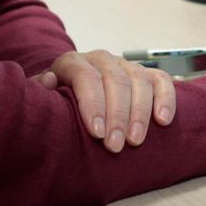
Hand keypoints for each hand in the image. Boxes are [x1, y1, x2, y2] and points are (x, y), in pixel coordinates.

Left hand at [33, 50, 175, 152]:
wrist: (73, 87)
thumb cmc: (58, 100)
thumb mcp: (42, 97)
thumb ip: (40, 91)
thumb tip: (47, 83)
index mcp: (73, 62)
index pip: (85, 77)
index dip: (92, 104)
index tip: (96, 132)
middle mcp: (101, 59)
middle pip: (114, 81)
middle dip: (117, 115)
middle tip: (116, 145)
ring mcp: (125, 65)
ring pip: (139, 80)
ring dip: (140, 112)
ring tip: (136, 140)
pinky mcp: (146, 74)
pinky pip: (160, 80)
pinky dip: (166, 98)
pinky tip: (163, 120)